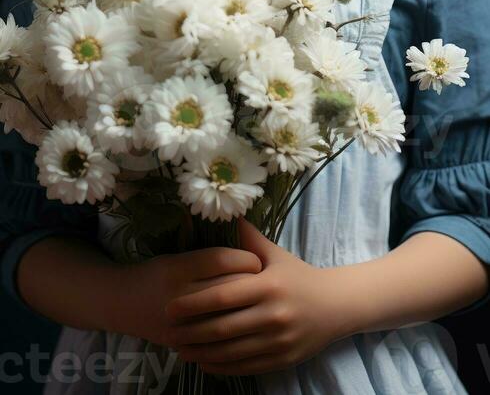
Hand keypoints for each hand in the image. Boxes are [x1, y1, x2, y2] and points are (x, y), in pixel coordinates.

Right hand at [115, 243, 262, 346]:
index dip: (244, 259)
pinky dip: (234, 332)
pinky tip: (244, 324)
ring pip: (225, 317)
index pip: (221, 261)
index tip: (257, 260)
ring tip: (259, 303)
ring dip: (247, 310)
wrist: (122, 304)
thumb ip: (208, 254)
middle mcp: (178, 296)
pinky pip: (216, 340)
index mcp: (178, 268)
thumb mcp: (177, 255)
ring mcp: (179, 325)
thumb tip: (246, 242)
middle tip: (266, 281)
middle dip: (252, 285)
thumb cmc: (156, 272)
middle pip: (228, 290)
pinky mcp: (182, 344)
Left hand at [164, 216, 357, 375]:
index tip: (170, 306)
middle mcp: (273, 315)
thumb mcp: (275, 254)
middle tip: (167, 331)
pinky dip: (221, 367)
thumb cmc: (299, 276)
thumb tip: (228, 213)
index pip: (223, 296)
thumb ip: (248, 238)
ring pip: (231, 351)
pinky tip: (204, 362)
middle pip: (223, 327)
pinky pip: (244, 367)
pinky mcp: (281, 360)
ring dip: (201, 352)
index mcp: (268, 286)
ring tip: (180, 349)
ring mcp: (277, 341)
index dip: (194, 303)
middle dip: (191, 331)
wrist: (335, 306)